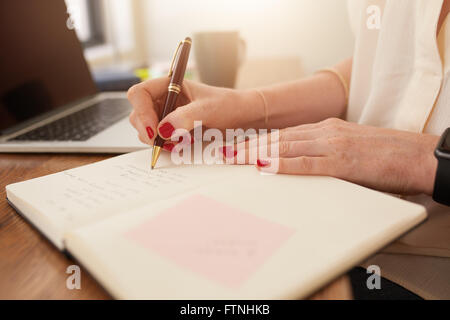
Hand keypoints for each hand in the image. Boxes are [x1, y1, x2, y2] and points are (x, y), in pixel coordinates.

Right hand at [127, 78, 261, 146]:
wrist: (244, 118)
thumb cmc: (229, 105)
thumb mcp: (208, 109)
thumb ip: (185, 118)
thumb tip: (163, 130)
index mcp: (169, 85)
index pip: (140, 94)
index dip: (142, 111)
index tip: (153, 130)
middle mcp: (165, 100)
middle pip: (138, 114)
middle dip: (147, 130)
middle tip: (164, 142)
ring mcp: (167, 116)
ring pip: (146, 130)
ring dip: (156, 140)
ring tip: (178, 143)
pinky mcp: (173, 131)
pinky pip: (158, 140)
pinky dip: (164, 146)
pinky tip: (180, 145)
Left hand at [228, 118, 438, 194]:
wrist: (418, 155)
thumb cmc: (385, 155)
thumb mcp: (349, 148)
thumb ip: (324, 154)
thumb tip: (299, 164)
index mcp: (326, 129)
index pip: (283, 134)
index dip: (257, 141)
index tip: (236, 147)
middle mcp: (325, 132)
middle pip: (277, 138)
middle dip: (247, 146)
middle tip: (222, 153)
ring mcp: (333, 144)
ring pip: (285, 146)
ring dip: (255, 153)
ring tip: (231, 159)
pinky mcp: (343, 161)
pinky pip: (306, 162)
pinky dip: (281, 163)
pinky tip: (262, 165)